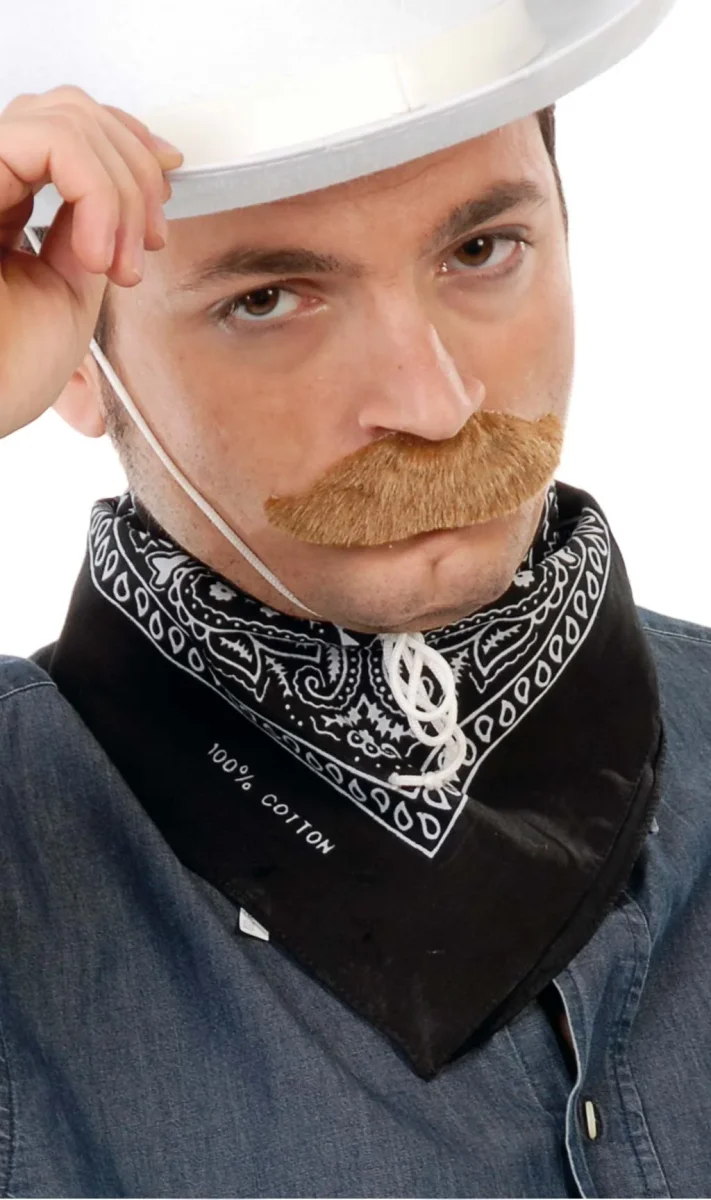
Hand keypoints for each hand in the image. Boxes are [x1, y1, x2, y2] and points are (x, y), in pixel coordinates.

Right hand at [0, 84, 182, 437]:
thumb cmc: (4, 376)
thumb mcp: (68, 293)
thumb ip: (88, 234)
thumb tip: (120, 197)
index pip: (66, 130)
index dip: (128, 146)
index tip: (165, 196)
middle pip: (72, 110)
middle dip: (136, 171)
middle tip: (149, 245)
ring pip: (68, 116)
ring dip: (123, 190)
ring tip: (120, 263)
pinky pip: (52, 141)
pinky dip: (99, 193)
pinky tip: (97, 255)